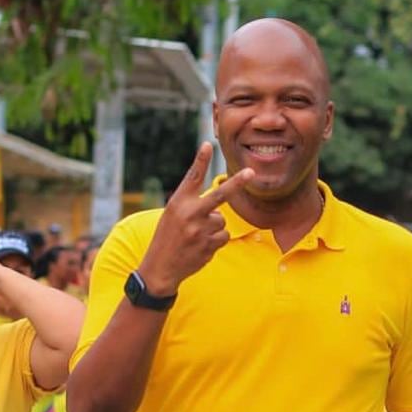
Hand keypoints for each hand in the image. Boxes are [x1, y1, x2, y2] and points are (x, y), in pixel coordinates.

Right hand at [136, 142, 252, 295]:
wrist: (161, 267)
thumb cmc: (167, 237)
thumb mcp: (172, 215)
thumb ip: (192, 205)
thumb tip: (219, 207)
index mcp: (178, 203)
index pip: (192, 178)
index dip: (201, 161)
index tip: (208, 145)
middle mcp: (190, 214)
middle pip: (219, 195)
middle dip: (237, 183)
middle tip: (251, 173)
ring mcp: (201, 230)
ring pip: (221, 220)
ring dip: (213, 226)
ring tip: (195, 235)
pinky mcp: (209, 245)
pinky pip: (223, 235)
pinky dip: (215, 240)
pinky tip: (200, 246)